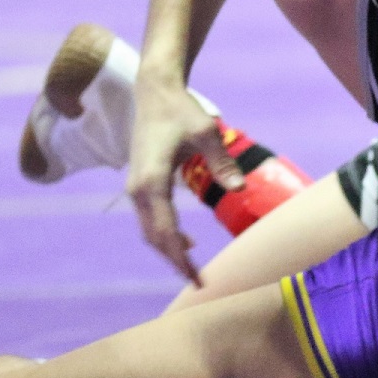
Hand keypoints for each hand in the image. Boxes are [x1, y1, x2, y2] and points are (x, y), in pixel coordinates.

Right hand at [126, 76, 243, 284]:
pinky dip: (166, 235)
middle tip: (200, 283)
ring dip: (170, 251)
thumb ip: (222, 161)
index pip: (165, 230)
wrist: (155, 93)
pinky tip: (186, 242)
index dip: (181, 257)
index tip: (197, 277)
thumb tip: (240, 187)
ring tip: (193, 269)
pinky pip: (151, 219)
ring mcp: (137, 188)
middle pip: (155, 237)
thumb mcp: (206, 132)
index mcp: (152, 181)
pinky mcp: (140, 184)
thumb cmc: (181, 110)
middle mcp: (139, 189)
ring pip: (150, 231)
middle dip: (176, 261)